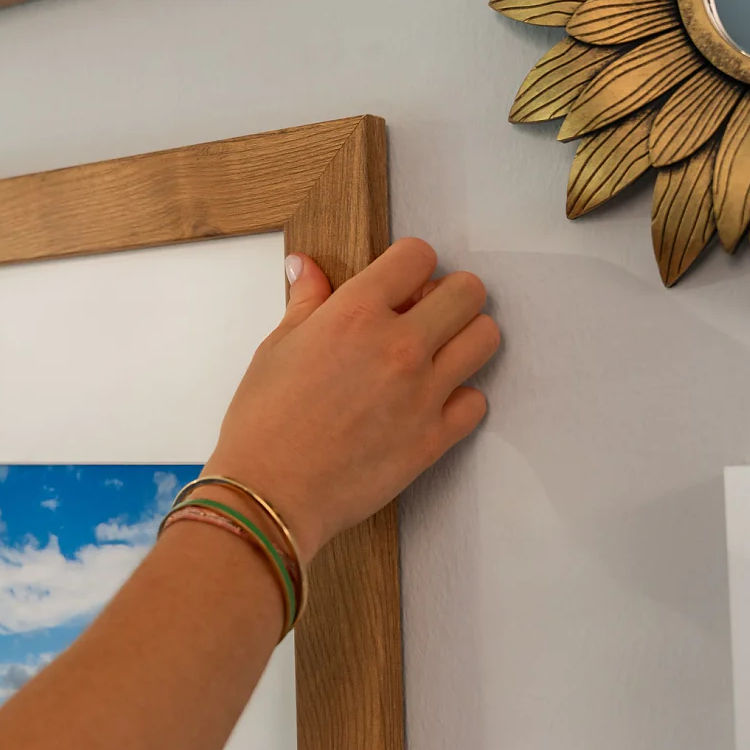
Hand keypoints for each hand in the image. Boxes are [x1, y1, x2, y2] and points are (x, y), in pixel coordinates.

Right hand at [205, 239, 497, 561]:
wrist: (270, 494)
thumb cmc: (263, 424)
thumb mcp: (276, 348)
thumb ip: (306, 302)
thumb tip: (306, 267)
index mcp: (355, 313)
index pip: (418, 255)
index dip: (412, 265)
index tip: (402, 283)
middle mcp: (398, 346)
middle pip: (468, 292)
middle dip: (451, 296)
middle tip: (428, 315)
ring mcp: (422, 393)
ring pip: (485, 338)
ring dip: (466, 339)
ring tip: (438, 354)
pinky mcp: (434, 438)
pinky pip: (477, 402)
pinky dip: (461, 399)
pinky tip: (432, 403)